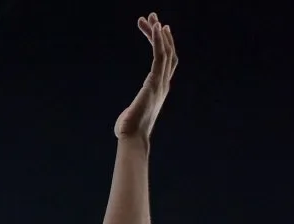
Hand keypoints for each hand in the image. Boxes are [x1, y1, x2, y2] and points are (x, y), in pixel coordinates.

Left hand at [114, 12, 178, 140]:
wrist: (133, 137)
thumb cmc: (130, 131)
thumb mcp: (132, 116)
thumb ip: (131, 111)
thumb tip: (126, 118)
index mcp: (159, 89)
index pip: (165, 62)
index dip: (163, 44)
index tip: (157, 29)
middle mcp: (163, 84)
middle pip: (167, 52)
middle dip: (160, 34)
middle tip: (153, 17)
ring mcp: (161, 82)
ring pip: (165, 51)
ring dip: (159, 33)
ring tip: (153, 16)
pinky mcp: (154, 82)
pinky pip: (159, 56)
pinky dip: (158, 40)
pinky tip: (155, 27)